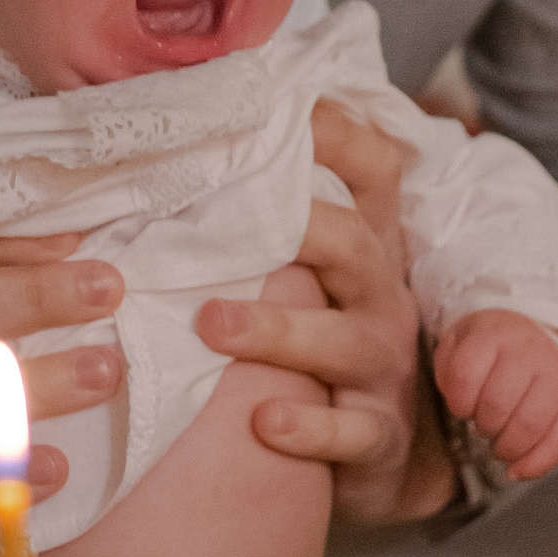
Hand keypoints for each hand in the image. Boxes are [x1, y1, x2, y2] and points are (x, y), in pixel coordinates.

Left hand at [196, 100, 455, 526]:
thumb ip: (265, 219)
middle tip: (216, 223)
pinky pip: (351, 432)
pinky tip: (265, 422)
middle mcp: (380, 295)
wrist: (378, 450)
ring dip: (275, 330)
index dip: (338, 133)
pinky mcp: (378, 434)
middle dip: (295, 227)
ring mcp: (382, 366)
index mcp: (364, 245)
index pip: (372, 169)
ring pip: (341, 340)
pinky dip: (310, 428)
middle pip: (352, 244)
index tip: (285, 106)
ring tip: (210, 323)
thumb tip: (175, 144)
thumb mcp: (310, 273)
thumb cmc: (319, 339)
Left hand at [432, 309, 557, 481]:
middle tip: (483, 427)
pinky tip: (519, 470)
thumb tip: (462, 405)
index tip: (462, 407)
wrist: (535, 339)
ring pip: (530, 424)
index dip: (458, 402)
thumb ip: (448, 371)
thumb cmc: (491, 350)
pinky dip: (537, 464)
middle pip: (498, 404)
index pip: (466, 375)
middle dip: (483, 427)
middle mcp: (531, 349)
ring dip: (507, 447)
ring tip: (500, 446)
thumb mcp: (459, 344)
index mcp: (495, 333)